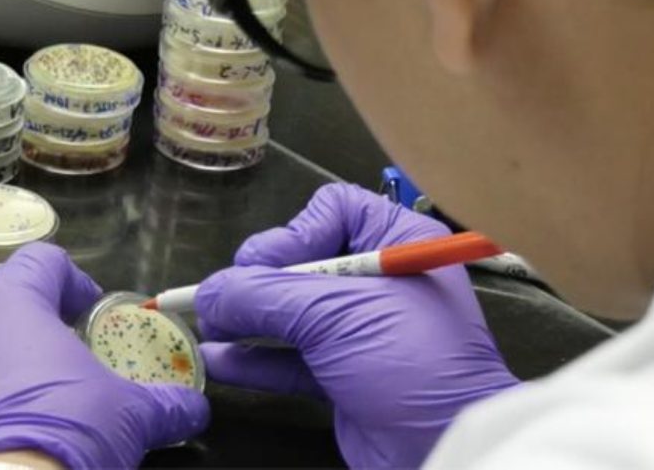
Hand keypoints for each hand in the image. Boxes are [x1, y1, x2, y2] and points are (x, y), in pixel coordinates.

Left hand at [0, 243, 209, 468]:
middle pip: (4, 304)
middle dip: (38, 328)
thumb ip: (166, 404)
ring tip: (38, 405)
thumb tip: (194, 410)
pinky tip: (4, 437)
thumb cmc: (64, 432)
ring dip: (4, 367)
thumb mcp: (130, 417)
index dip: (75, 281)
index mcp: (11, 303)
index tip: (92, 312)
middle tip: (69, 362)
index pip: (44, 261)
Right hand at [196, 183, 518, 467]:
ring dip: (248, 317)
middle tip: (228, 297)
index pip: (334, 209)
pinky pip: (291, 358)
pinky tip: (219, 359)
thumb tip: (209, 292)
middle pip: (304, 259)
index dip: (296, 230)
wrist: (444, 444)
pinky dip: (255, 358)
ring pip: (293, 312)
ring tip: (209, 326)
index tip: (273, 264)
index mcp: (398, 243)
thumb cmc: (407, 358)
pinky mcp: (346, 375)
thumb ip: (264, 295)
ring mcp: (362, 330)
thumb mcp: (334, 313)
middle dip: (260, 277)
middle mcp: (381, 280)